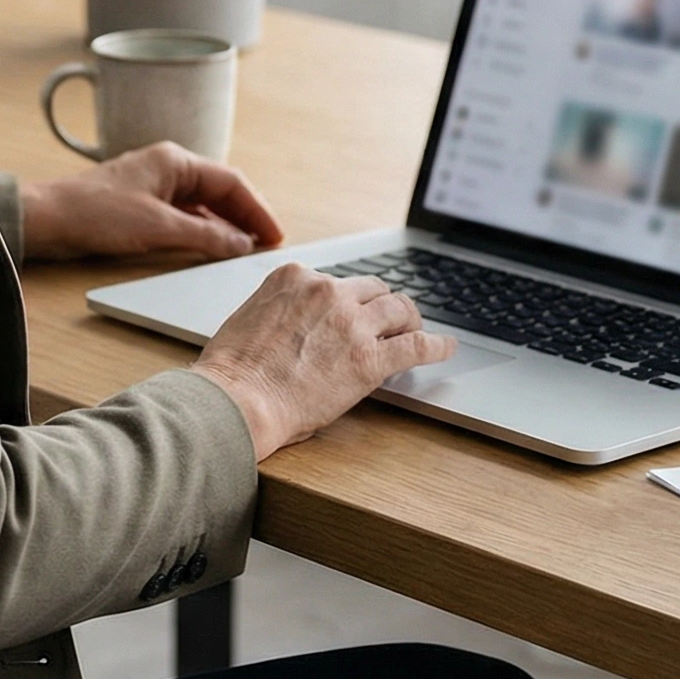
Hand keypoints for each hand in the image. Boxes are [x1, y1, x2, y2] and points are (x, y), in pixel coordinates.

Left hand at [18, 141, 286, 262]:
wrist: (48, 220)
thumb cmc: (96, 214)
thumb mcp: (158, 227)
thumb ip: (205, 237)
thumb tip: (241, 244)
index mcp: (175, 161)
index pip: (231, 181)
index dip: (257, 209)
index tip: (274, 235)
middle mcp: (168, 168)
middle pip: (220, 191)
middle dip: (245, 216)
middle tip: (266, 244)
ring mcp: (154, 186)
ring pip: (202, 205)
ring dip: (224, 225)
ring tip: (244, 249)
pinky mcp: (142, 205)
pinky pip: (184, 216)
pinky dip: (202, 231)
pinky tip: (210, 248)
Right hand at [189, 263, 454, 459]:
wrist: (237, 400)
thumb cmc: (234, 372)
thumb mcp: (252, 317)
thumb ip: (282, 310)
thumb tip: (298, 325)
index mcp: (294, 278)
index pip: (335, 280)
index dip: (347, 300)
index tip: (352, 311)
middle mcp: (326, 290)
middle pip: (372, 288)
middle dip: (382, 304)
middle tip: (391, 320)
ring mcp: (351, 321)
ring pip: (399, 307)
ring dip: (409, 319)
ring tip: (416, 330)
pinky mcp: (370, 357)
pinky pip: (416, 345)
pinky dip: (436, 346)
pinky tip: (446, 348)